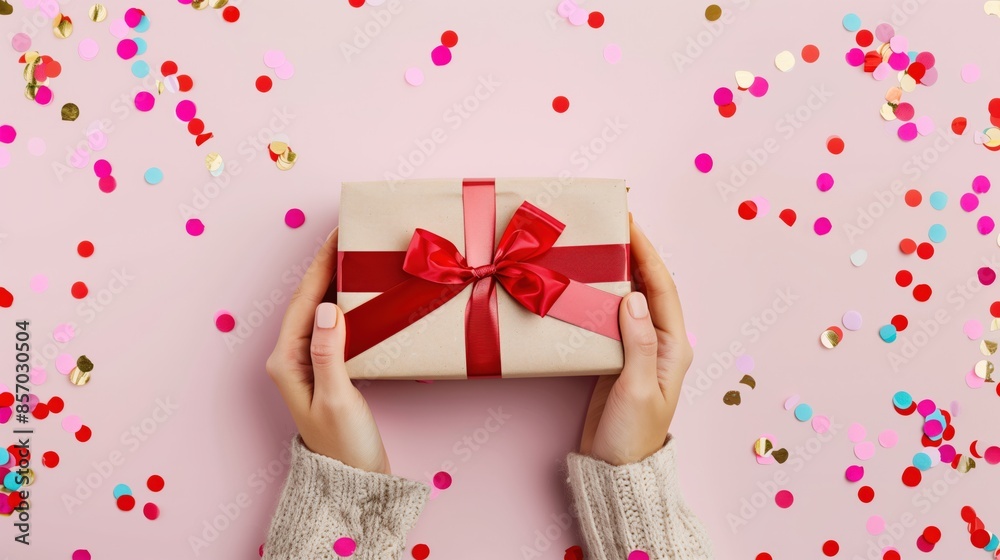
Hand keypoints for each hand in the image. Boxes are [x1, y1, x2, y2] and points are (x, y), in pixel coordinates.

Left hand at [265, 228, 390, 473]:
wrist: (353, 482)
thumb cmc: (345, 446)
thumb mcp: (338, 398)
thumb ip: (330, 353)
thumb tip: (326, 308)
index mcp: (286, 361)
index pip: (304, 300)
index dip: (321, 264)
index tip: (338, 234)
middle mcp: (292, 358)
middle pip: (308, 300)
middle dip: (327, 265)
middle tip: (350, 234)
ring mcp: (308, 363)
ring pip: (320, 310)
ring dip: (337, 281)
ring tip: (357, 255)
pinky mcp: (327, 369)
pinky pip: (334, 325)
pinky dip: (347, 303)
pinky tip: (362, 293)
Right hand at [579, 216, 693, 465]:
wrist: (615, 469)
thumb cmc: (632, 435)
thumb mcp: (637, 389)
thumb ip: (638, 344)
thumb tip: (635, 298)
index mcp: (672, 346)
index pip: (662, 288)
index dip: (647, 253)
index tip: (630, 223)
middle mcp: (658, 342)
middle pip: (647, 287)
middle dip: (631, 253)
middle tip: (608, 225)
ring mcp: (636, 349)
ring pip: (627, 298)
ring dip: (614, 272)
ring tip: (594, 245)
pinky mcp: (614, 358)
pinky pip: (608, 318)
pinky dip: (597, 297)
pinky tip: (582, 284)